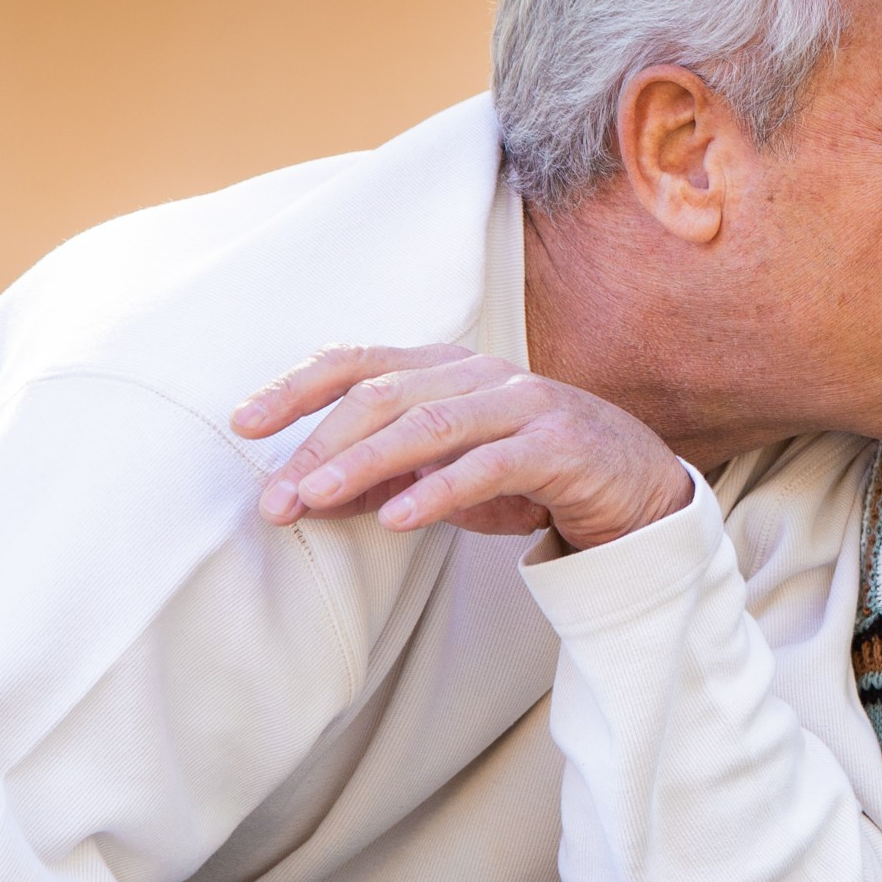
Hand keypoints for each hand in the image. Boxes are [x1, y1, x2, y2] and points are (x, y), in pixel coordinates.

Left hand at [235, 344, 693, 549]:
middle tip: (275, 498)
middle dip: (320, 446)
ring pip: (429, 424)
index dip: (298, 386)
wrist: (636, 490)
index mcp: (450, 369)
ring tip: (315, 501)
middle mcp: (484, 374)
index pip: (361, 363)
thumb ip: (384, 476)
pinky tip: (397, 519)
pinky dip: (438, 491)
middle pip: (384, 396)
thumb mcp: (446, 476)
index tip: (245, 423)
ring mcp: (525, 404)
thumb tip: (305, 492)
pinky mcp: (558, 444)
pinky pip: (488, 464)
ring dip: (363, 464)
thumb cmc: (533, 477)